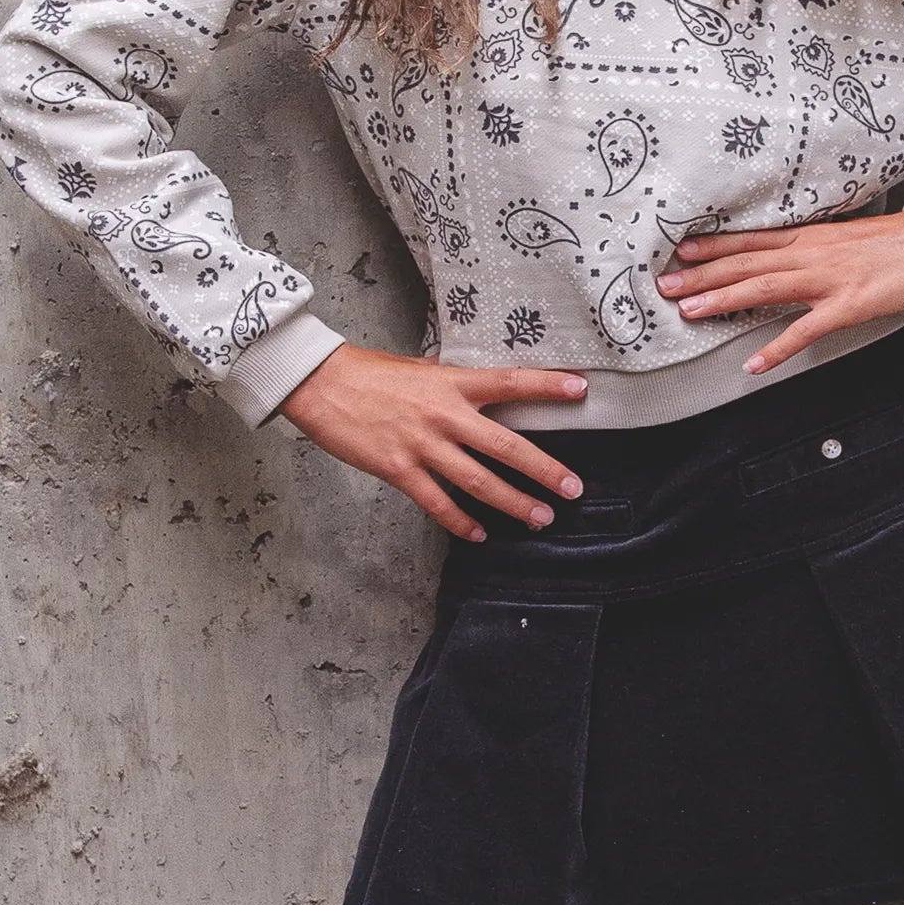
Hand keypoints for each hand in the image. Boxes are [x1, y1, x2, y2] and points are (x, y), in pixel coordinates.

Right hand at [277, 345, 589, 542]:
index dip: (547, 385)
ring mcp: (422, 444)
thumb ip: (454, 386)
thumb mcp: (422, 370)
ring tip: (539, 518)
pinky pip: (438, 503)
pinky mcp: (398, 469)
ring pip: (478, 481)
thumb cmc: (372, 373)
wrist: (322, 384)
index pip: (510, 382)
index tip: (581, 389)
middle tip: (572, 488)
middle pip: (505, 446)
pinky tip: (479, 534)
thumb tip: (482, 394)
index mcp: (453, 383)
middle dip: (543, 470)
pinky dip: (461, 522)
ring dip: (513, 503)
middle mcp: (444, 414)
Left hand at [655, 210, 903, 376]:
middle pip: (746, 263)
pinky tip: (754, 364)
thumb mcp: (844, 236)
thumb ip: (811, 246)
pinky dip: (778, 348)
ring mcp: (827, 280)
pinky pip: (806, 330)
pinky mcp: (848, 306)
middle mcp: (810, 253)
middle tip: (666, 286)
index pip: (751, 241)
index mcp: (809, 236)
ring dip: (724, 300)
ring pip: (764, 288)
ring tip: (691, 312)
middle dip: (703, 276)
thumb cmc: (893, 243)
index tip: (681, 252)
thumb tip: (783, 254)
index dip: (714, 247)